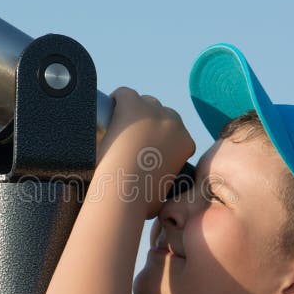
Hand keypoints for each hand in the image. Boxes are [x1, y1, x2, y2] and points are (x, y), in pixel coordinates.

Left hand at [99, 87, 194, 216]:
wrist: (123, 189)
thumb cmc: (140, 200)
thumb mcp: (164, 197)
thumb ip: (166, 186)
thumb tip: (162, 198)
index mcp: (185, 142)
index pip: (175, 133)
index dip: (159, 140)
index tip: (145, 149)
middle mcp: (174, 122)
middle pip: (162, 115)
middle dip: (149, 124)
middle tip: (129, 140)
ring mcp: (152, 110)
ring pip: (144, 102)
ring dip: (133, 112)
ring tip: (117, 127)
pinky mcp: (132, 103)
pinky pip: (124, 94)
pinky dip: (116, 100)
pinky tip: (107, 111)